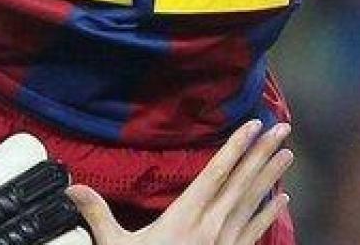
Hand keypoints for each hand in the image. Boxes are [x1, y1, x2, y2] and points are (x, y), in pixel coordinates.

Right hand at [66, 122, 293, 244]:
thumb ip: (98, 215)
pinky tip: (282, 200)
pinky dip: (269, 214)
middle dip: (262, 154)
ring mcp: (225, 244)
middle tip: (283, 129)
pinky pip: (254, 232)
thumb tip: (72, 188)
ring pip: (252, 203)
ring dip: (271, 177)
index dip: (234, 148)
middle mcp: (210, 227)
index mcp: (184, 218)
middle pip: (241, 183)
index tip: (252, 125)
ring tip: (287, 153)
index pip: (214, 174)